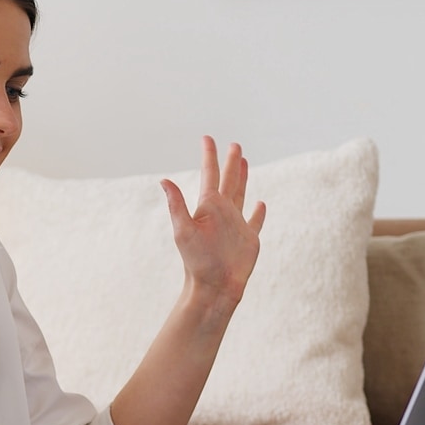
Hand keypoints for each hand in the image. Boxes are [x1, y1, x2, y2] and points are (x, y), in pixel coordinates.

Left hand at [160, 136, 266, 307]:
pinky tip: (260, 204)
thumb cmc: (197, 261)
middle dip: (230, 162)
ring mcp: (236, 225)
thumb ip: (176, 205)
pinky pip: (255, 221)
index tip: (207, 138)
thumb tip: (163, 180)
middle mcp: (222, 212)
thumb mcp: (184, 230)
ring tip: (244, 162)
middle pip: (228, 180)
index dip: (209, 156)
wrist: (214, 286)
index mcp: (208, 206)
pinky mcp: (248, 239)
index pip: (209, 174)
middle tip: (234, 144)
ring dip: (242, 178)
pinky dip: (258, 212)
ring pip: (241, 194)